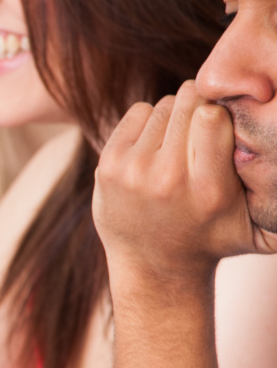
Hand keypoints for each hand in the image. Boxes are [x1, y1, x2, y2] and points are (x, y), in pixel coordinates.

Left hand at [94, 81, 276, 284]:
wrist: (153, 266)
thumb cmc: (212, 236)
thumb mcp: (256, 225)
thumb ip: (272, 187)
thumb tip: (276, 139)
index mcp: (208, 189)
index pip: (214, 115)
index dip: (221, 113)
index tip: (223, 128)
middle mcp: (167, 179)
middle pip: (189, 101)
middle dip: (201, 109)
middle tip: (201, 134)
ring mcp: (133, 172)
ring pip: (164, 105)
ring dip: (175, 118)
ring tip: (179, 147)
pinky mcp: (107, 166)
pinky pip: (138, 112)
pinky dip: (150, 122)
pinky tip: (156, 149)